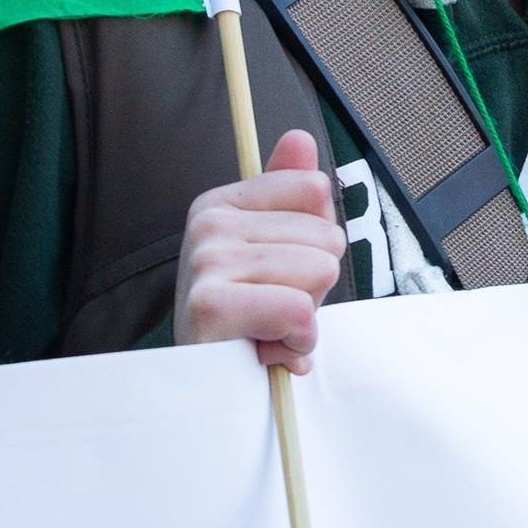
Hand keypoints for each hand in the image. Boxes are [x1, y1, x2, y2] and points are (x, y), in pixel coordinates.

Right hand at [171, 129, 345, 373]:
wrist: (201, 390)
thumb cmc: (245, 322)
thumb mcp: (271, 253)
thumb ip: (288, 194)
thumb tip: (300, 137)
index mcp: (221, 203)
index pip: (316, 190)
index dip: (317, 243)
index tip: (279, 274)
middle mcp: (208, 224)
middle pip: (326, 236)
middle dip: (314, 286)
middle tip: (272, 312)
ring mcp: (206, 261)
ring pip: (320, 271)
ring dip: (307, 318)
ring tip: (269, 331)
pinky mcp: (210, 305)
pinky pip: (300, 313)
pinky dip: (297, 343)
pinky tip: (270, 351)